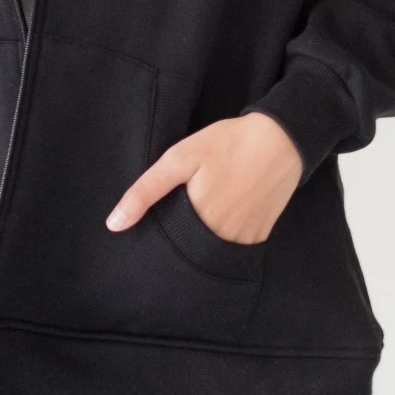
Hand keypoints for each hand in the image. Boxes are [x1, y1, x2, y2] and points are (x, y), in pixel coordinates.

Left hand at [105, 113, 302, 244]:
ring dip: (200, 242)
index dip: (156, 238)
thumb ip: (146, 191)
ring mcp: (244, 242)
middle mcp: (222, 241)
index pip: (165, 247)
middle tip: (180, 212)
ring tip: (201, 211)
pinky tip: (222, 213)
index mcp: (197, 222)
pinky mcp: (260, 238)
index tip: (154, 226)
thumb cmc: (226, 144)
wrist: (281, 140)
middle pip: (188, 253)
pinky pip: (232, 249)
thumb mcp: (179, 159)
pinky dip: (222, 238)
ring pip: (210, 255)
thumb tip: (114, 225)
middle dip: (178, 241)